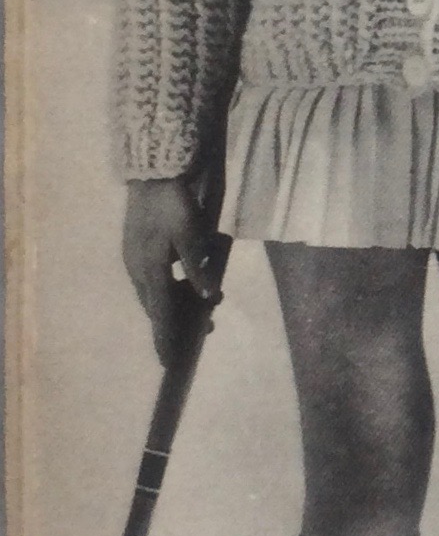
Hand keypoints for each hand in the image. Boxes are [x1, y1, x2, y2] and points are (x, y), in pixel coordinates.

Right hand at [123, 177, 224, 365]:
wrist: (152, 172)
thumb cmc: (173, 202)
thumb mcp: (190, 233)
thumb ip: (197, 267)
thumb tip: (207, 296)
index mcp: (151, 269)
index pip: (160, 315)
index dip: (166, 339)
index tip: (170, 363)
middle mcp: (139, 270)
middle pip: (157, 308)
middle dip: (176, 324)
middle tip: (204, 330)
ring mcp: (135, 259)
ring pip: (155, 293)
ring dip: (175, 304)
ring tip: (203, 307)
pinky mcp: (136, 249)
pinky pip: (153, 280)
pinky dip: (169, 288)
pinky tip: (183, 284)